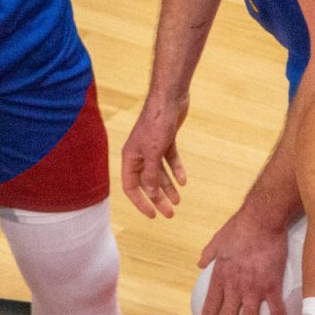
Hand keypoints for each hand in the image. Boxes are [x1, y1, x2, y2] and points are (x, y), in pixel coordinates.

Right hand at [122, 96, 188, 217]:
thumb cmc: (156, 124)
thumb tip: (151, 194)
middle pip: (147, 182)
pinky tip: (184, 181)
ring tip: (178, 201)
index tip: (152, 216)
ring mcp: (153, 147)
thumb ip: (151, 175)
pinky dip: (176, 170)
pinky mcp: (165, 140)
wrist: (169, 99)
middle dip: (157, 199)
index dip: (140, 202)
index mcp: (130, 157)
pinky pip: (170, 160)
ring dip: (168, 187)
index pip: (130, 186)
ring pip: (159, 173)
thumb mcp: (153, 153)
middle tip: (170, 214)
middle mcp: (139, 154)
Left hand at [197, 203, 288, 314]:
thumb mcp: (216, 240)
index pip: (211, 306)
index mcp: (220, 276)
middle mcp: (234, 286)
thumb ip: (208, 254)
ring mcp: (253, 287)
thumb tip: (200, 263)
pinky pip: (276, 308)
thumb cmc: (238, 227)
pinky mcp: (271, 284)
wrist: (261, 219)